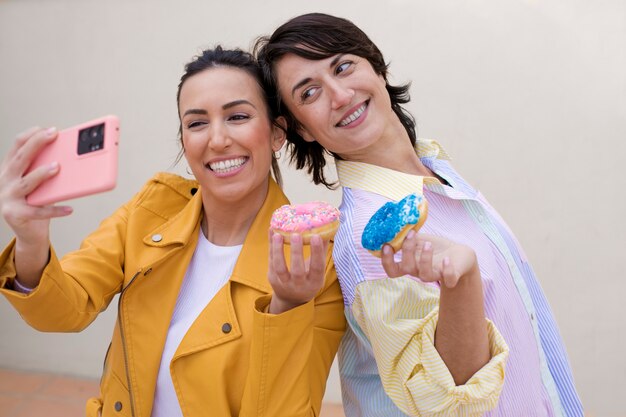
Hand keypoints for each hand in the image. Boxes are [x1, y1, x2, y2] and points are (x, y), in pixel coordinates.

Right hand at [0, 127, 71, 244]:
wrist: (28, 231)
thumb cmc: (36, 201)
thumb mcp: (40, 182)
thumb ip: (48, 168)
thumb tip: (72, 156)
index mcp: (9, 168)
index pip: (17, 145)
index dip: (32, 135)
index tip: (49, 129)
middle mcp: (4, 180)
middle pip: (21, 158)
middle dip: (36, 143)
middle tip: (53, 135)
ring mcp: (7, 197)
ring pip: (26, 183)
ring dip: (42, 173)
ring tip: (57, 167)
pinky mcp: (15, 214)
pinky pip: (38, 212)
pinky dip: (55, 210)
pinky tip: (69, 209)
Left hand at [267, 232, 328, 313]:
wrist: (291, 298)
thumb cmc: (309, 278)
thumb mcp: (318, 270)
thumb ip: (322, 250)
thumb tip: (327, 227)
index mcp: (315, 282)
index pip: (317, 268)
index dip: (317, 252)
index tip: (316, 236)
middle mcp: (299, 285)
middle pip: (297, 270)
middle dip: (296, 252)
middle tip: (296, 234)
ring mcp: (284, 283)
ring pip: (280, 267)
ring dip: (278, 250)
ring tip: (278, 234)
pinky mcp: (272, 278)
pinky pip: (271, 261)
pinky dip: (271, 246)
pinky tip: (272, 231)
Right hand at [381, 230, 477, 287]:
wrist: (458, 254)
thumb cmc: (436, 247)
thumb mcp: (420, 240)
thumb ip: (407, 236)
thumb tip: (394, 226)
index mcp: (410, 264)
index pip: (392, 270)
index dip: (387, 261)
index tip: (386, 246)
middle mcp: (419, 271)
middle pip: (407, 268)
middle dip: (407, 251)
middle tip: (411, 235)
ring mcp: (434, 275)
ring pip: (425, 275)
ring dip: (425, 259)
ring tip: (428, 244)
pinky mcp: (451, 278)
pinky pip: (448, 279)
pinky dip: (447, 270)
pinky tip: (446, 259)